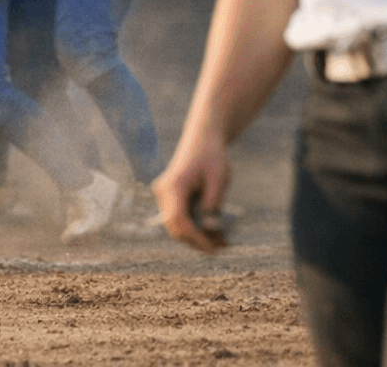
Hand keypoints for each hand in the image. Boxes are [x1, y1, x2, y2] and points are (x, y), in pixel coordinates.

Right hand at [151, 126, 232, 254]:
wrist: (202, 138)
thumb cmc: (212, 155)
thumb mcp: (218, 178)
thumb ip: (213, 203)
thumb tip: (210, 228)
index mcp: (174, 186)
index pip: (178, 220)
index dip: (195, 238)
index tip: (214, 248)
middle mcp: (163, 192)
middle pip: (175, 227)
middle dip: (197, 241)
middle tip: (222, 247)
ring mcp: (164, 195)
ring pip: (177, 226)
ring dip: (197, 236)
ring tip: (221, 241)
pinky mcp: (170, 198)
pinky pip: (180, 218)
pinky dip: (195, 227)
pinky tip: (214, 231)